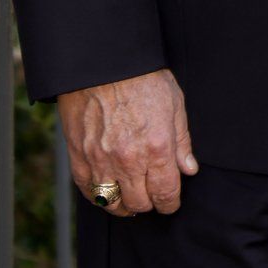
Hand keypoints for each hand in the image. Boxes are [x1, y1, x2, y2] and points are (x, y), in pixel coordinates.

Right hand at [58, 69, 197, 216]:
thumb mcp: (174, 103)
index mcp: (157, 148)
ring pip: (112, 203)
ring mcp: (101, 160)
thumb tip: (189, 169)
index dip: (170, 203)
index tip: (170, 201)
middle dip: (149, 203)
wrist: (101, 62)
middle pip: (140, 203)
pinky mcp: (78, 156)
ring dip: (123, 204)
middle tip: (151, 194)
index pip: (166, 193)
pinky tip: (107, 190)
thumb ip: (182, 141)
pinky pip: (87, 190)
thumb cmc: (141, 78)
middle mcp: (128, 160)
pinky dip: (98, 196)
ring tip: (129, 197)